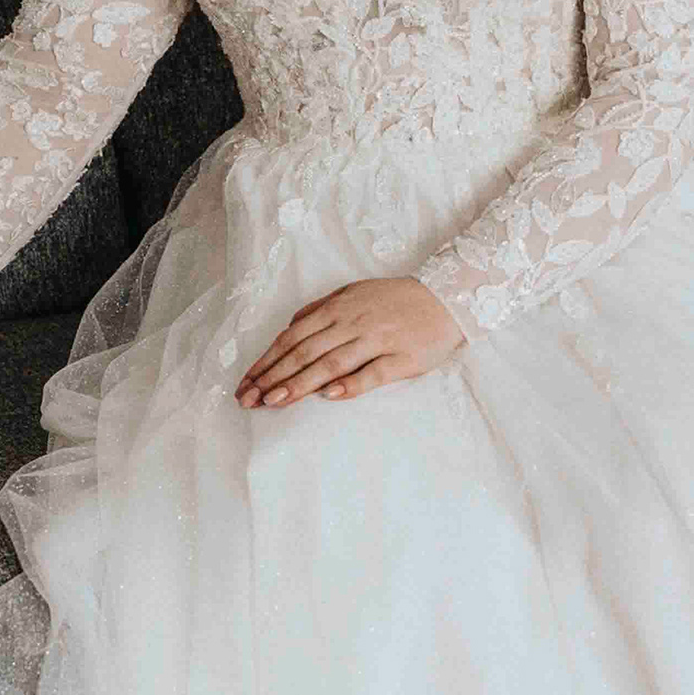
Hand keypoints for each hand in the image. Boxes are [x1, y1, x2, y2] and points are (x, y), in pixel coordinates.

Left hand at [236, 276, 466, 406]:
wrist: (447, 297)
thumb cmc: (395, 299)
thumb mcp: (353, 292)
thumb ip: (321, 308)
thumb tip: (291, 326)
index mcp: (338, 308)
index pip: (293, 338)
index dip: (267, 361)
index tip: (247, 383)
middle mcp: (352, 323)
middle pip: (305, 352)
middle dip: (274, 377)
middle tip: (250, 400)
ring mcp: (377, 340)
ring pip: (331, 363)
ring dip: (301, 383)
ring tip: (276, 401)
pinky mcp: (402, 359)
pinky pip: (372, 373)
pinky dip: (350, 384)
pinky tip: (329, 396)